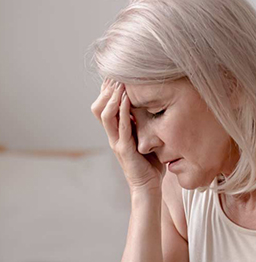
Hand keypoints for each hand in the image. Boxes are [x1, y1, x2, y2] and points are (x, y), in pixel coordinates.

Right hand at [91, 78, 165, 193]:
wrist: (148, 187)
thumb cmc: (149, 164)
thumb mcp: (145, 138)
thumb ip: (144, 124)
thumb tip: (152, 105)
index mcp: (116, 132)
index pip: (104, 106)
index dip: (106, 90)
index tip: (115, 74)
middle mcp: (112, 136)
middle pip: (98, 107)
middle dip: (106, 90)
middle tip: (115, 74)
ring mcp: (116, 142)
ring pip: (105, 114)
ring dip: (112, 97)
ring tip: (119, 82)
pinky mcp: (125, 149)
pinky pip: (121, 126)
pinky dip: (123, 111)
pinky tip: (127, 98)